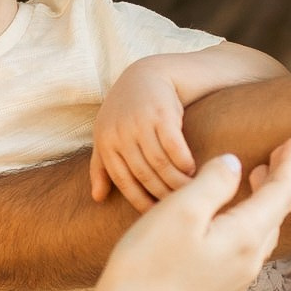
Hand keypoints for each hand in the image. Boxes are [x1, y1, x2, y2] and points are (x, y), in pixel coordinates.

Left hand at [90, 59, 196, 208]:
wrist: (148, 74)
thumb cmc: (127, 111)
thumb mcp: (108, 134)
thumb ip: (101, 166)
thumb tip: (97, 198)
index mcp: (106, 142)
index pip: (123, 181)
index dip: (140, 201)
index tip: (156, 215)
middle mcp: (120, 133)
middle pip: (144, 175)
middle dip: (162, 195)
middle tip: (179, 207)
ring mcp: (140, 122)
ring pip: (160, 164)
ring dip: (177, 182)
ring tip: (190, 192)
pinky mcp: (161, 113)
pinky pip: (174, 146)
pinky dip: (184, 162)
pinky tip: (193, 170)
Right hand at [92, 139, 290, 290]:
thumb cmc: (149, 265)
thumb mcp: (180, 210)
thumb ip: (213, 182)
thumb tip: (234, 164)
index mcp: (245, 235)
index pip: (281, 192)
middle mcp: (249, 259)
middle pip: (277, 212)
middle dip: (281, 180)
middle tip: (281, 153)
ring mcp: (236, 277)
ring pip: (263, 231)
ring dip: (265, 201)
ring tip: (257, 177)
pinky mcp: (219, 288)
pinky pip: (247, 246)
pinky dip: (249, 221)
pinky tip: (230, 216)